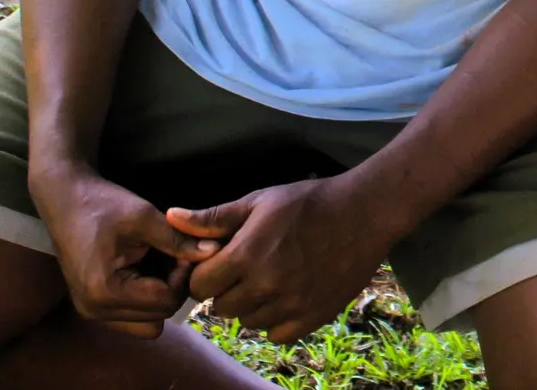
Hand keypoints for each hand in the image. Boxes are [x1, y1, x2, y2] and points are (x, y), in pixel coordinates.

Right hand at [29, 165, 217, 338]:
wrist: (65, 200)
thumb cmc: (102, 204)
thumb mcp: (144, 217)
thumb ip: (178, 239)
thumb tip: (214, 251)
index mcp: (105, 291)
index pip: (165, 302)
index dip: (183, 276)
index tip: (184, 248)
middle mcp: (95, 310)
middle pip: (158, 316)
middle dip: (175, 286)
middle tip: (176, 253)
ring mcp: (92, 312)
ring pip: (147, 322)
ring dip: (162, 295)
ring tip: (162, 260)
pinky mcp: (93, 307)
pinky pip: (132, 317)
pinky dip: (146, 299)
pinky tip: (148, 269)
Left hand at [169, 176, 389, 342]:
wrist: (364, 213)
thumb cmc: (308, 202)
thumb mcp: (259, 201)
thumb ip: (213, 218)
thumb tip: (171, 218)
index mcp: (246, 254)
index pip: (199, 286)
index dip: (205, 274)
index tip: (220, 263)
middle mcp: (265, 284)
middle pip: (220, 308)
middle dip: (227, 290)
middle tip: (248, 269)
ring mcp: (290, 304)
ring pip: (248, 322)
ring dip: (253, 305)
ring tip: (271, 278)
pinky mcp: (312, 317)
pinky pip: (276, 334)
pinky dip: (277, 320)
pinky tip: (288, 294)